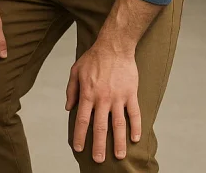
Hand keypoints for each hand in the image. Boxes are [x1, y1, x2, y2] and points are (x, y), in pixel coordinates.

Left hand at [65, 41, 140, 162]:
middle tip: (98, 159)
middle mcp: (103, 98)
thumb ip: (71, 90)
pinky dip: (136, 127)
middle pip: (100, 126)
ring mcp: (118, 97)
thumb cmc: (93, 58)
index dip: (80, 135)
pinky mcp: (131, 94)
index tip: (78, 148)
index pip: (83, 120)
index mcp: (88, 94)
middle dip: (98, 145)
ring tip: (118, 156)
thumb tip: (68, 108)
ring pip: (119, 124)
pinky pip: (135, 114)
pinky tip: (135, 139)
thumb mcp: (75, 71)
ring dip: (118, 142)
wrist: (114, 46)